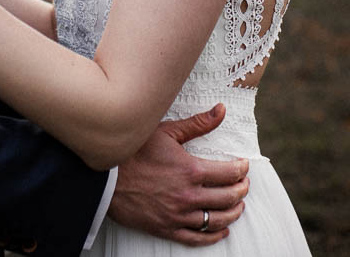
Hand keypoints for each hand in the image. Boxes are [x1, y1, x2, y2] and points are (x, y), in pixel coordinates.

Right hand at [108, 104, 249, 245]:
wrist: (105, 177)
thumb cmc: (134, 150)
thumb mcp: (166, 132)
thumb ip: (198, 123)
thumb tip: (221, 110)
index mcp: (191, 170)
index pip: (230, 174)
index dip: (242, 169)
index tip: (244, 165)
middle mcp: (188, 196)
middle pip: (228, 198)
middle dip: (241, 190)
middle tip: (244, 184)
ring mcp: (178, 215)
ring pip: (217, 220)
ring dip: (233, 213)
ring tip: (238, 206)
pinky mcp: (167, 228)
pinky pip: (197, 238)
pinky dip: (213, 236)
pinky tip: (221, 231)